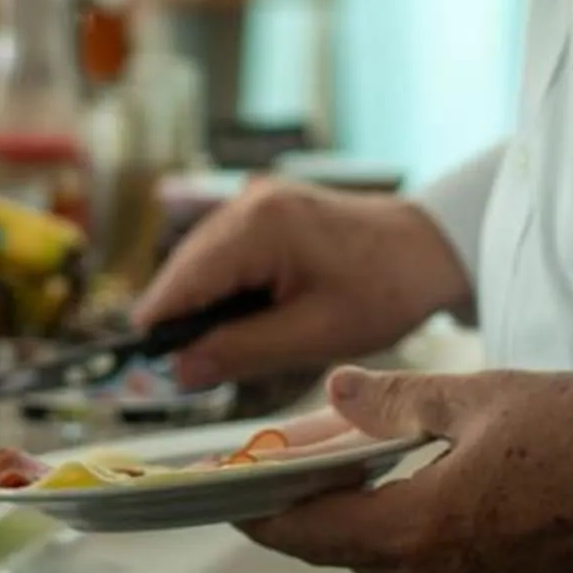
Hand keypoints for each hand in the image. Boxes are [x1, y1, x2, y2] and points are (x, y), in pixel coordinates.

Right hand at [133, 178, 470, 387]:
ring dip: (203, 304)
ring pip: (201, 260)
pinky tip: (242, 318)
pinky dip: (224, 287)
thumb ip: (242, 350)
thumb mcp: (315, 335)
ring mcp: (256, 200)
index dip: (160, 325)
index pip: (185, 279)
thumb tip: (180, 372)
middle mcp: (249, 202)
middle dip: (182, 318)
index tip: (143, 367)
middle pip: (185, 267)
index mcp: (260, 226)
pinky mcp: (265, 209)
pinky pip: (224, 251)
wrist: (428, 249)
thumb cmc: (385, 290)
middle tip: (186, 372)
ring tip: (217, 349)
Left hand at [242, 366, 572, 572]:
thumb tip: (334, 389)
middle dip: (337, 517)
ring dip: (401, 534)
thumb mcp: (475, 397)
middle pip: (363, 555)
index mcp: (421, 529)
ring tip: (411, 484)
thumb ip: (393, 401)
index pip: (313, 533)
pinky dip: (456, 556)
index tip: (229, 505)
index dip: (264, 518)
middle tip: (321, 476)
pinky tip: (479, 516)